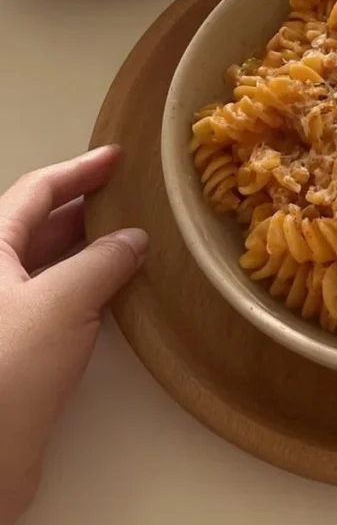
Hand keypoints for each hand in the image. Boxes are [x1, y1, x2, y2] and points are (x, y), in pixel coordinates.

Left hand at [0, 146, 146, 524]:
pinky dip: (86, 283)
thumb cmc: (10, 366)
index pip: (34, 192)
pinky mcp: (14, 349)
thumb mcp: (62, 301)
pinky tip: (116, 287)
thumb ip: (103, 261)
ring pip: (46, 263)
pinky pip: (54, 297)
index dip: (77, 170)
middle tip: (132, 195)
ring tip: (133, 234)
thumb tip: (134, 238)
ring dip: (88, 247)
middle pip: (36, 225)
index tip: (116, 158)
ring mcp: (2, 312)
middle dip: (85, 207)